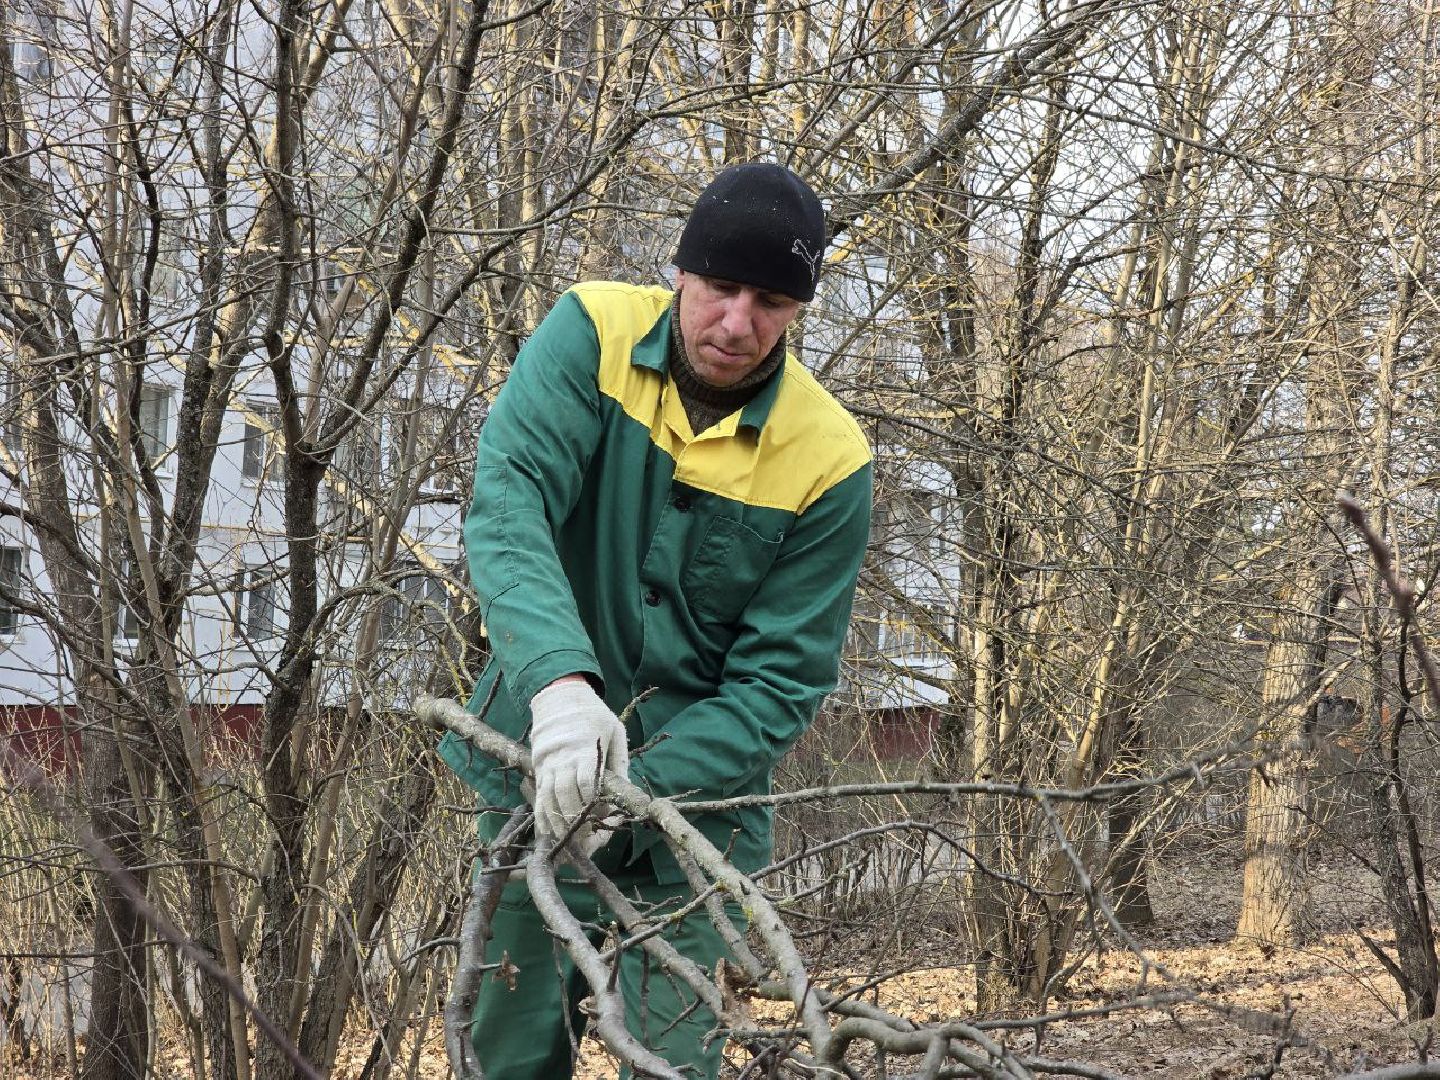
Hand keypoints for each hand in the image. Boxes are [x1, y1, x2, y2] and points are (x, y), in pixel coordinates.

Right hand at [528, 679, 629, 851]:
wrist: (559, 695)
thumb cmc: (594, 714)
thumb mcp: (615, 731)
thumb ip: (619, 762)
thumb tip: (624, 792)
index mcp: (585, 748)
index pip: (587, 782)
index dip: (595, 803)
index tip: (603, 816)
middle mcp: (563, 758)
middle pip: (566, 795)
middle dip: (576, 820)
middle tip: (587, 839)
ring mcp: (547, 764)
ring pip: (548, 799)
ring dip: (558, 823)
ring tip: (569, 841)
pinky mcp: (538, 767)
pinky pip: (538, 796)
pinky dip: (543, 816)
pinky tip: (549, 831)